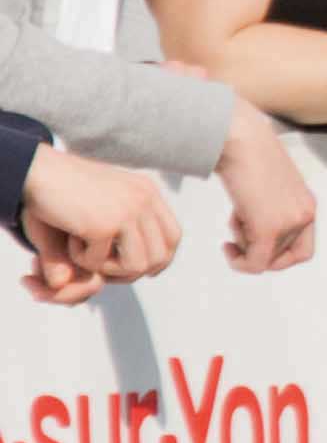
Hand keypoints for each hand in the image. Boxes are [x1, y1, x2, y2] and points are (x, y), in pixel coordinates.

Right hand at [20, 147, 179, 300]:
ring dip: (106, 268)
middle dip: (130, 272)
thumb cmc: (65, 187)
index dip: (159, 260)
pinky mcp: (106, 224)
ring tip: (84, 250)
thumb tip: (147, 267)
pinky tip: (69, 238)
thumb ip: (127, 222)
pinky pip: (100, 263)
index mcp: (148, 192)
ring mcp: (128, 211)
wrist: (37, 170)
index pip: (173, 237)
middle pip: (160, 257)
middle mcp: (145, 200)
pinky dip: (81, 259)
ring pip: (136, 267)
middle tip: (101, 267)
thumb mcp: (107, 199)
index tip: (134, 270)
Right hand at [215, 106, 315, 271]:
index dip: (279, 256)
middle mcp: (305, 215)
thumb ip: (272, 210)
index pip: (303, 250)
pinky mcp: (269, 227)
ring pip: (266, 260)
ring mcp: (289, 222)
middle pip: (284, 258)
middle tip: (240, 239)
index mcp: (307, 205)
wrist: (240, 139)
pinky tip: (226, 246)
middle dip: (258, 254)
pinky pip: (255, 264)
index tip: (255, 245)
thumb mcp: (269, 188)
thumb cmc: (248, 156)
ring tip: (236, 218)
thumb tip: (255, 228)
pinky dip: (239, 262)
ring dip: (245, 247)